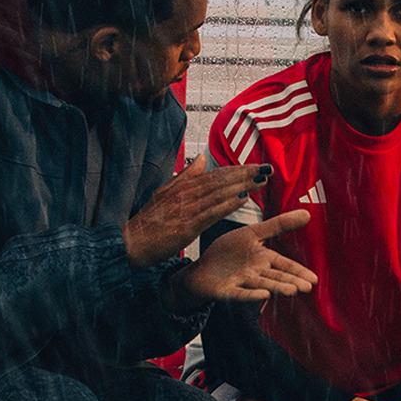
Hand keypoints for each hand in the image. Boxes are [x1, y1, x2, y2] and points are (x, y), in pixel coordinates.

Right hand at [121, 155, 272, 267]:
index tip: (258, 166)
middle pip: (221, 180)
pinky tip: (243, 199)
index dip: (238, 170)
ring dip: (242, 185)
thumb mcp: (165, 193)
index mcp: (183, 186)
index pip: (216, 174)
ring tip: (261, 180)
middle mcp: (186, 194)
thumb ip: (185, 176)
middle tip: (268, 169)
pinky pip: (211, 212)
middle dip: (246, 174)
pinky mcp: (186, 225)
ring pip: (219, 193)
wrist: (132, 243)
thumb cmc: (149, 222)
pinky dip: (227, 204)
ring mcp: (186, 209)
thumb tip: (201, 158)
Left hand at [161, 210, 315, 313]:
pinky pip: (240, 293)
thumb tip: (307, 214)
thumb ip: (278, 225)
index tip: (314, 279)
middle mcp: (255, 272)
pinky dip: (252, 294)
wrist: (202, 268)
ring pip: (262, 284)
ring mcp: (242, 282)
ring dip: (277, 287)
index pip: (284, 265)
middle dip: (291, 281)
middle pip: (276, 276)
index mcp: (262, 259)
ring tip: (292, 291)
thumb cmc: (228, 252)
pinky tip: (264, 295)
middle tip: (307, 287)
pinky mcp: (227, 290)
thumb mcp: (252, 233)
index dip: (298, 271)